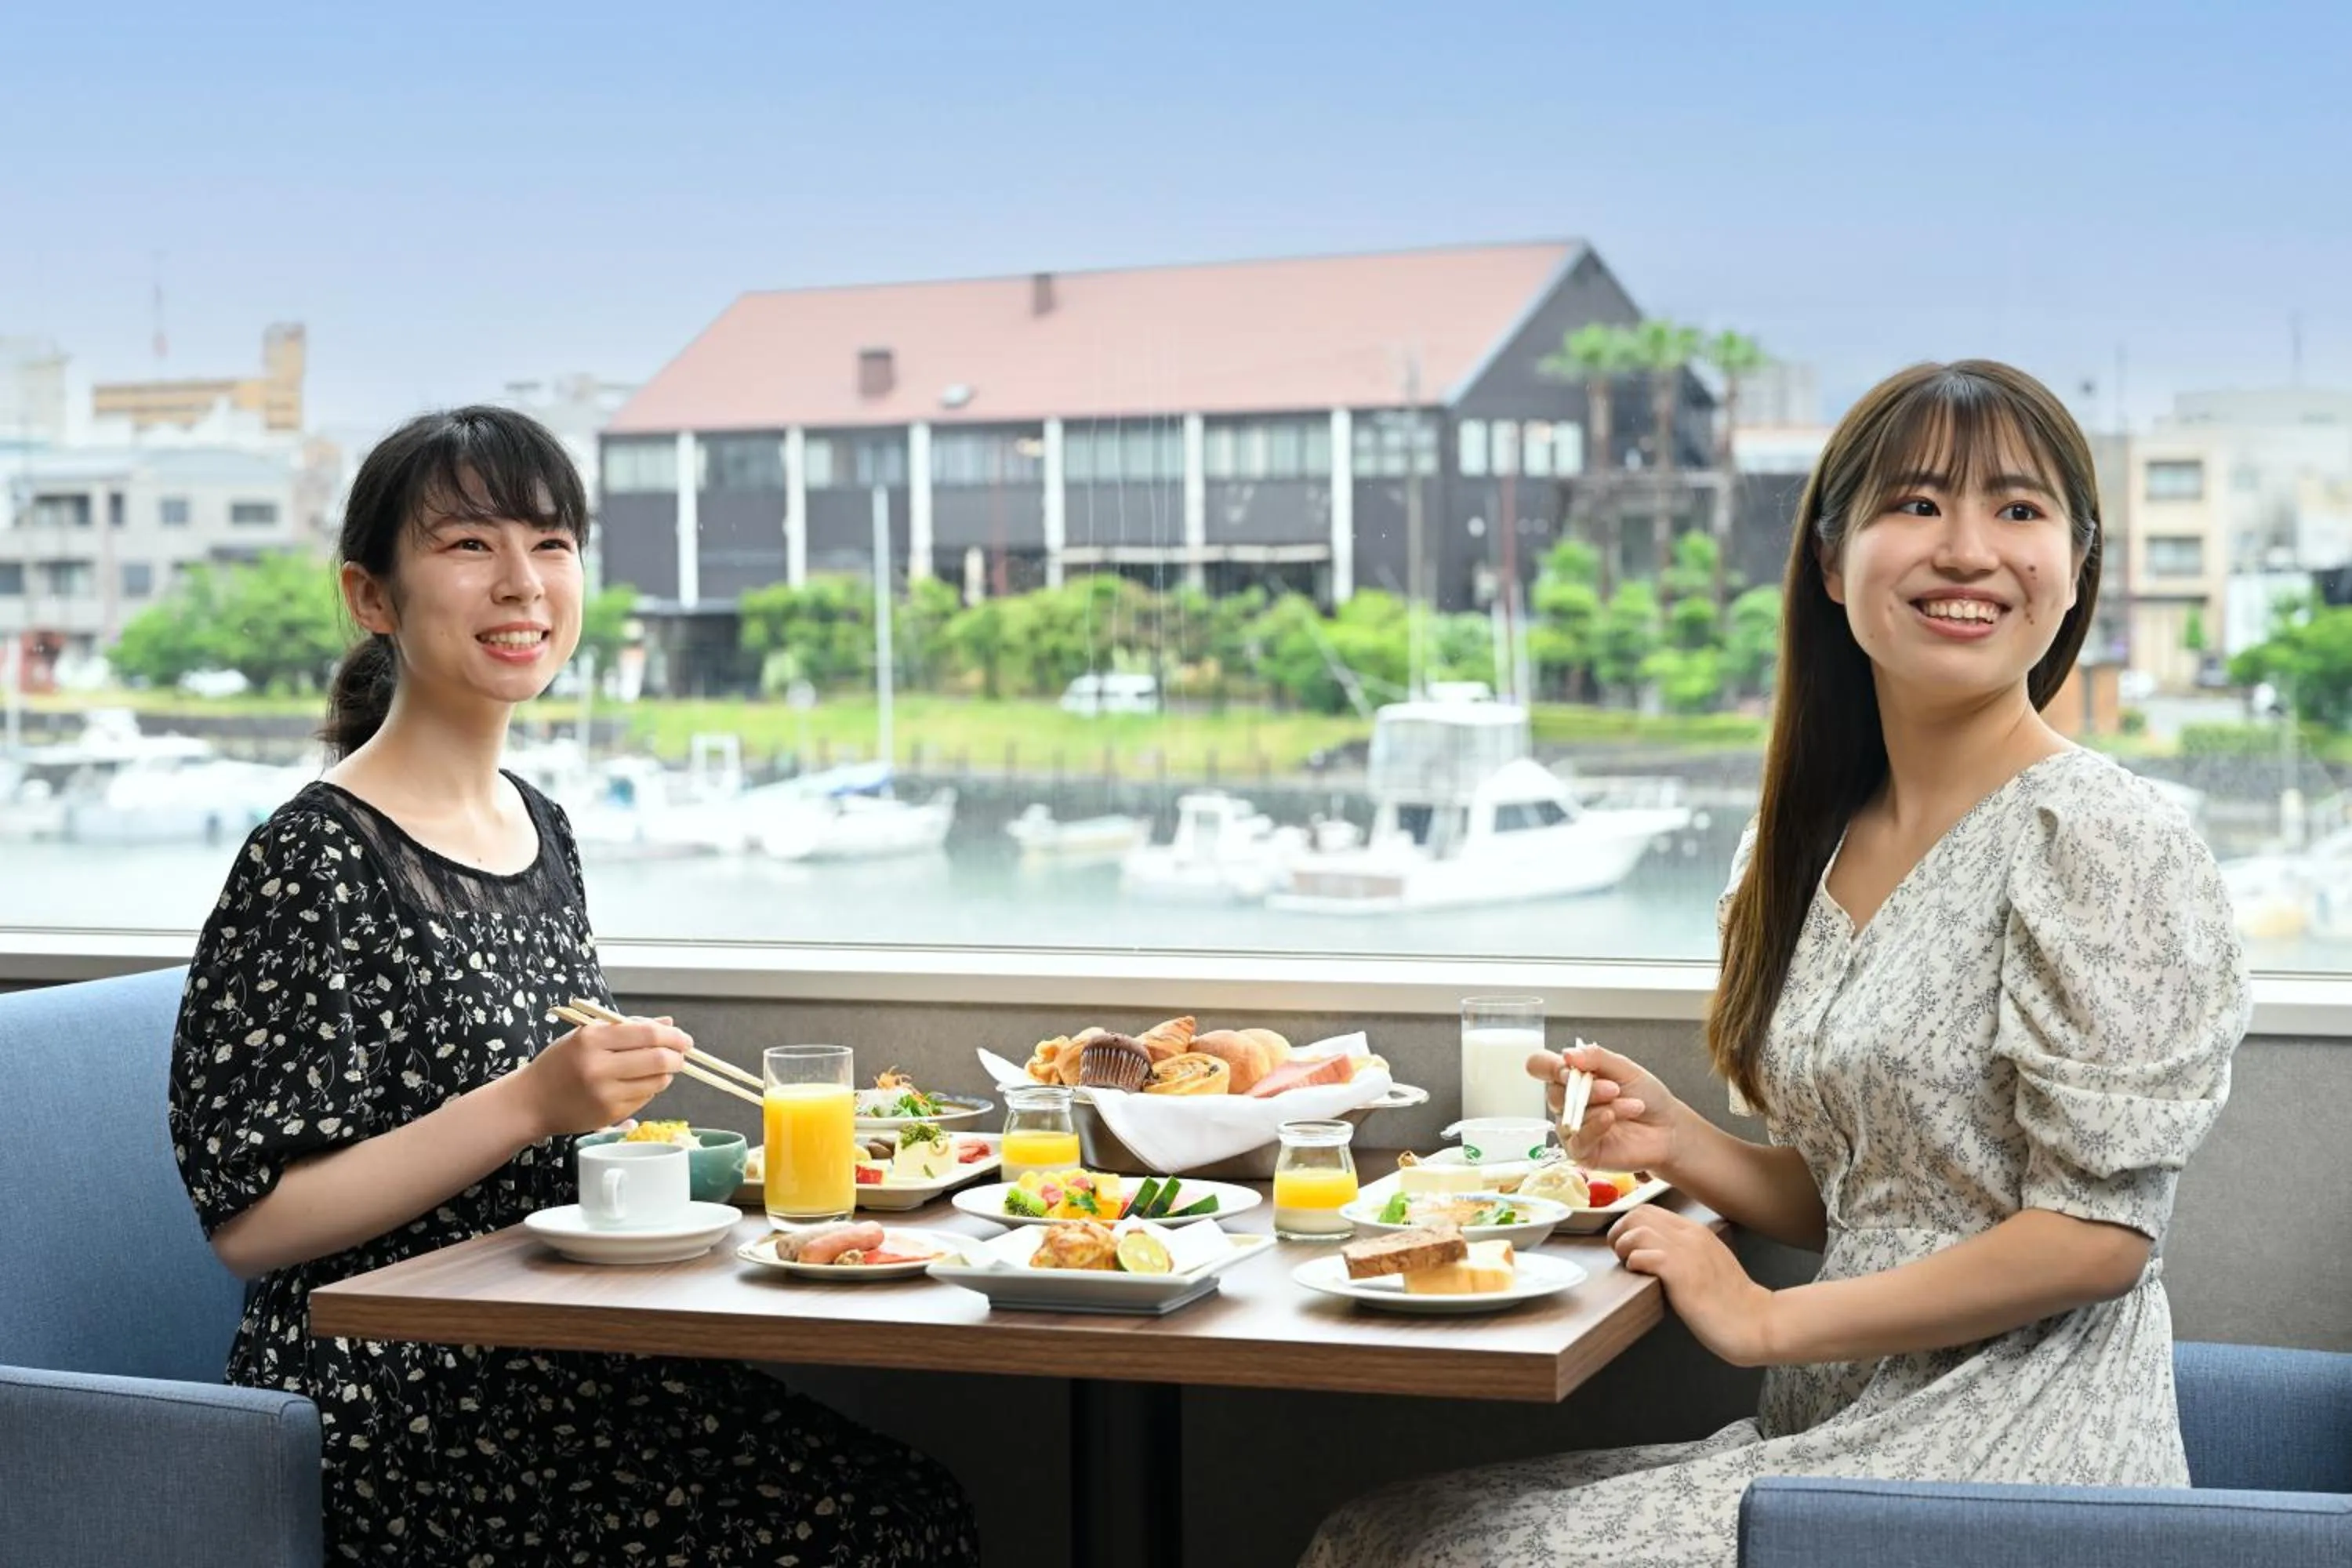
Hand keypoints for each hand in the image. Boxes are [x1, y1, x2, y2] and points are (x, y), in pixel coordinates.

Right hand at [516, 1015, 691, 1138]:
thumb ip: (628, 1028)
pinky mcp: (609, 1114)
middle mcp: (598, 1067)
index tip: (683, 1038)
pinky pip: (644, 1099)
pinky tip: (637, 1084)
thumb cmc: (560, 1063)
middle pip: (658, 1060)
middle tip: (681, 1054)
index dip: (673, 1036)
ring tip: (658, 1068)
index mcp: (591, 1039)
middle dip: (678, 1056)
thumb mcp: (586, 1035)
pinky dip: (649, 1089)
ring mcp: (605, 1093)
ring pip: (656, 1082)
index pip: (647, 1034)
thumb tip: (668, 1024)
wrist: (531, 1101)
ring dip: (665, 1074)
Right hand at [1524, 1040, 1682, 1173]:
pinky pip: (1577, 1139)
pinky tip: (1612, 1119)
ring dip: (1603, 1106)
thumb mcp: (1625, 1068)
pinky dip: (1595, 1126)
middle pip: (1553, 1092)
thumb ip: (1596, 1058)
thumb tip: (1568, 1054)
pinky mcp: (1582, 1151)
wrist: (1669, 1128)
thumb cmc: (1647, 1097)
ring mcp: (1572, 1127)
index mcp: (1572, 1077)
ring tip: (1632, 1106)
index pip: (1540, 1067)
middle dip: (1587, 1088)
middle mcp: (1567, 1102)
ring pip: (1570, 1114)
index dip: (1548, 1066)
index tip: (1570, 1067)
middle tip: (1614, 1088)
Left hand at [1610, 1204, 1776, 1366]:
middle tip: (1621, 1255)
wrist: (1755, 1322)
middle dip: (1620, 1232)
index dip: (1629, 1225)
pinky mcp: (1681, 1273)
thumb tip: (1655, 1252)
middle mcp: (1690, 1235)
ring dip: (1623, 1247)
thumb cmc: (1731, 1301)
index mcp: (1696, 1231)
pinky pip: (1643, 1255)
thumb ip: (1686, 1251)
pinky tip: (1640, 1276)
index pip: (1650, 1210)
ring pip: (1637, 1230)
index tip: (1626, 1246)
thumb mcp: (1709, 1262)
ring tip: (1629, 1266)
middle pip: (1638, 1213)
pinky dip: (1634, 1263)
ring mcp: (1686, 1252)